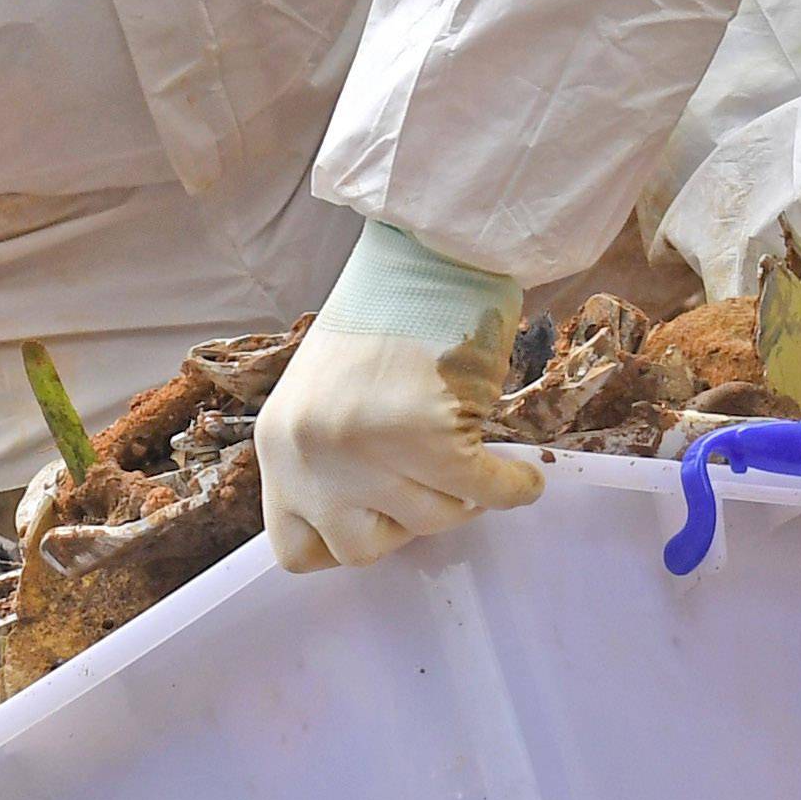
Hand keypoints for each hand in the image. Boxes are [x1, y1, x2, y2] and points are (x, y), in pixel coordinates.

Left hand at [256, 291, 534, 574]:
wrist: (426, 249)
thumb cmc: (384, 315)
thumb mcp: (322, 397)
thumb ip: (332, 460)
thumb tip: (381, 517)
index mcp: (277, 445)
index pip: (296, 550)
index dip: (346, 541)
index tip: (381, 518)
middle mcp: (309, 454)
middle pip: (363, 550)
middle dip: (407, 522)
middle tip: (432, 482)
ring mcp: (365, 450)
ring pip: (430, 521)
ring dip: (463, 497)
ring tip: (473, 456)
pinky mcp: (429, 437)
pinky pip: (484, 493)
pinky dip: (513, 487)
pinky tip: (523, 475)